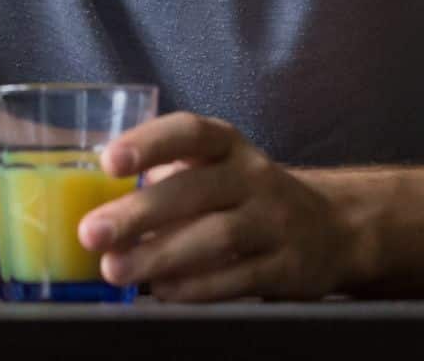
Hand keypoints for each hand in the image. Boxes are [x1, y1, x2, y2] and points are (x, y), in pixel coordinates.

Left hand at [77, 113, 363, 301]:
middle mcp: (252, 176)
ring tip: (115, 269)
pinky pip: (239, 277)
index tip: (107, 162)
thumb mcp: (212, 170)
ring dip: (160, 254)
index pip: (188, 132)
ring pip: (215, 236)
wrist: (332, 228)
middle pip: (193, 191)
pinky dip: (197, 287)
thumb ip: (163, 178)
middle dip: (138, 213)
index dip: (148, 144)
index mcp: (226, 144)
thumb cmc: (243, 194)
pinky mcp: (288, 267)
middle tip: (91, 233)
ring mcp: (274, 221)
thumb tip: (93, 203)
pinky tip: (162, 291)